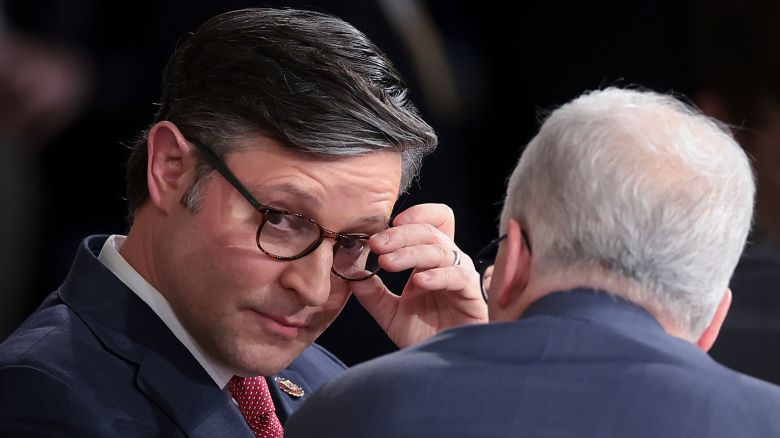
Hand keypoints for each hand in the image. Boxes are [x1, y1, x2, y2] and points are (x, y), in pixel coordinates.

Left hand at [351, 203, 486, 347]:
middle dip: (400, 234)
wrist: (441, 364)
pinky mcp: (472, 294)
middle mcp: (448, 262)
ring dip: (411, 252)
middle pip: (431, 231)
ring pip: (441, 250)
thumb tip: (349, 268)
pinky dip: (437, 276)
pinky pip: (457, 276)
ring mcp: (462, 276)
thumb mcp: (389, 311)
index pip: (433, 221)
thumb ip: (371, 291)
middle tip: (376, 244)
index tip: (387, 223)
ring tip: (387, 262)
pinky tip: (419, 282)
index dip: (416, 215)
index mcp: (431, 259)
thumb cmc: (422, 333)